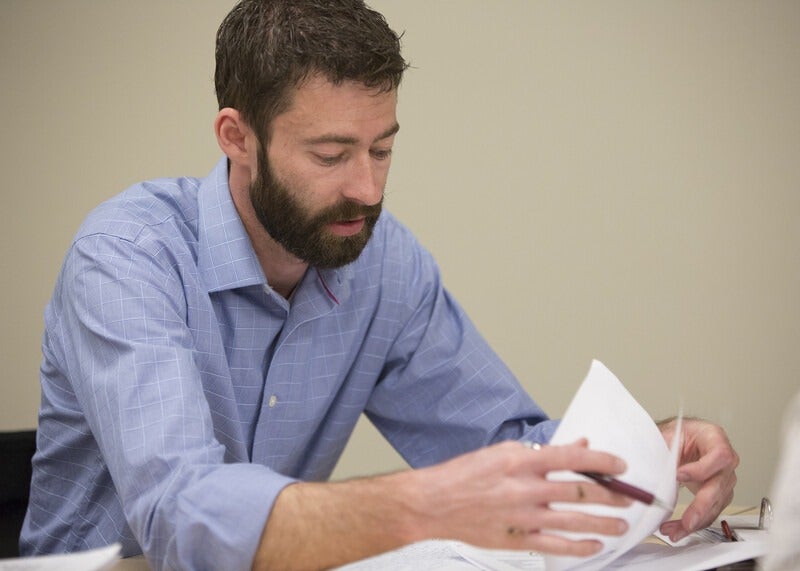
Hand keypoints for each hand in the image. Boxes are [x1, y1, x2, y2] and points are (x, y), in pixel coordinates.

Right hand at [410, 439, 632, 555]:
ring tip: (622, 524)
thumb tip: (576, 447)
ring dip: (604, 522)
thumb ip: (541, 452)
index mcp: (521, 461)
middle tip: (631, 498)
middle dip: (612, 495)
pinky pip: (556, 546)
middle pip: (580, 492)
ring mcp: (522, 517)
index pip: (571, 458)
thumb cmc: (465, 474)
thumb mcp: (503, 452)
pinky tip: (595, 545)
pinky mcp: (517, 540)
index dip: (602, 461)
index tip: (622, 466)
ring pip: (575, 521)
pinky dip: (579, 547)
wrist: (433, 503)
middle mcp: (525, 488)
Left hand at [657, 417, 738, 541]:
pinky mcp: (717, 495)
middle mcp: (724, 461)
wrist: (679, 440)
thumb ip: (662, 448)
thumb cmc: (677, 434)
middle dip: (702, 506)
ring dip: (695, 521)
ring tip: (674, 531)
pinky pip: (709, 513)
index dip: (702, 468)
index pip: (719, 455)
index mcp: (714, 438)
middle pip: (720, 485)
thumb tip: (646, 466)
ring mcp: (723, 479)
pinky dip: (693, 524)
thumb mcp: (668, 434)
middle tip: (687, 520)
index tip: (679, 475)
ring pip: (716, 505)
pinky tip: (679, 530)